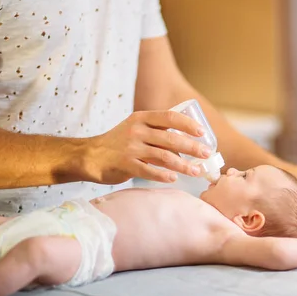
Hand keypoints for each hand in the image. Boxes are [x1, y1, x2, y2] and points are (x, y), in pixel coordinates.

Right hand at [82, 110, 211, 183]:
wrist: (90, 155)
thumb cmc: (119, 143)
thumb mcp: (136, 128)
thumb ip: (157, 131)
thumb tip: (187, 143)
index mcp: (142, 118)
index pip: (170, 117)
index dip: (188, 124)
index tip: (202, 132)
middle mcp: (137, 130)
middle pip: (171, 138)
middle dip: (192, 147)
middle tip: (206, 154)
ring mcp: (131, 148)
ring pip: (163, 156)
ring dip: (183, 165)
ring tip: (196, 171)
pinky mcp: (125, 165)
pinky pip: (149, 171)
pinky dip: (163, 175)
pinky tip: (174, 178)